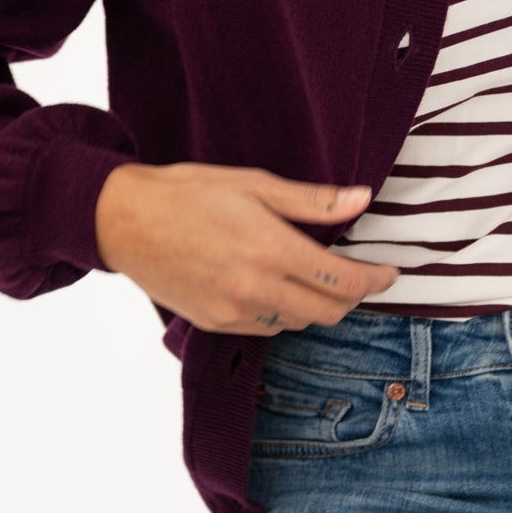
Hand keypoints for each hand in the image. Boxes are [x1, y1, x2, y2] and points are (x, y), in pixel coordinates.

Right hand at [93, 162, 398, 333]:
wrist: (122, 221)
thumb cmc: (187, 193)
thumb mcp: (254, 184)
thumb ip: (312, 200)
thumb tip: (362, 198)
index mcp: (270, 249)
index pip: (344, 281)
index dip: (375, 280)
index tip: (389, 272)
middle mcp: (255, 288)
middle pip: (329, 311)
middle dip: (353, 296)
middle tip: (360, 275)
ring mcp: (233, 311)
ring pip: (300, 323)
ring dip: (318, 305)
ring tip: (318, 277)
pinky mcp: (214, 323)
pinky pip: (267, 328)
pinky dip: (285, 312)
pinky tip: (279, 287)